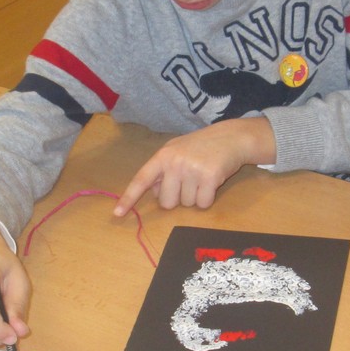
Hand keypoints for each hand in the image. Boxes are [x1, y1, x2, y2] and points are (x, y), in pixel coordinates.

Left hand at [114, 118, 275, 215]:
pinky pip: (203, 204)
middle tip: (189, 182)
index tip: (117, 213)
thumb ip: (163, 169)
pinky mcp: (210, 178)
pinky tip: (212, 182)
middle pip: (167, 203)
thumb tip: (155, 192)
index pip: (141, 180)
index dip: (129, 198)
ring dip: (195, 196)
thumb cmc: (202, 146)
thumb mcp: (177, 150)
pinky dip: (208, 198)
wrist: (231, 138)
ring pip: (187, 204)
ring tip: (202, 177)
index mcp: (163, 156)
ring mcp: (192, 170)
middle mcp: (175, 163)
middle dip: (178, 198)